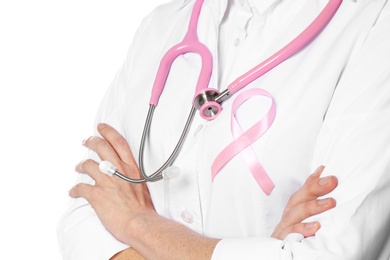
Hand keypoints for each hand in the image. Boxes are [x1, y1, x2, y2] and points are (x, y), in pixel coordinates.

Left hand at [69, 123, 155, 243]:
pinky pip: (80, 188)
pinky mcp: (97, 195)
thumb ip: (133, 178)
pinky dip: (74, 190)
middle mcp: (119, 171)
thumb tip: (127, 178)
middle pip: (101, 147)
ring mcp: (108, 182)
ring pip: (88, 164)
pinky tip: (73, 192)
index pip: (119, 143)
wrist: (140, 223)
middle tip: (86, 140)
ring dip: (80, 165)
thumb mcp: (143, 186)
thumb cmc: (143, 209)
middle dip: (91, 141)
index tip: (101, 127)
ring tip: (78, 167)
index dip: (108, 132)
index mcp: (132, 168)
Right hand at [271, 166, 337, 239]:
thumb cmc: (295, 230)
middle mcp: (289, 215)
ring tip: (330, 203)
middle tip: (332, 181)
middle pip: (297, 199)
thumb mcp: (304, 210)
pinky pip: (290, 234)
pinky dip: (301, 230)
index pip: (304, 191)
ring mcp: (285, 228)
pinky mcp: (282, 240)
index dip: (316, 181)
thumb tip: (322, 170)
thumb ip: (312, 191)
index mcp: (295, 207)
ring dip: (311, 207)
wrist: (281, 251)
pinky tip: (315, 228)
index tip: (331, 175)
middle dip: (314, 188)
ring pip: (293, 215)